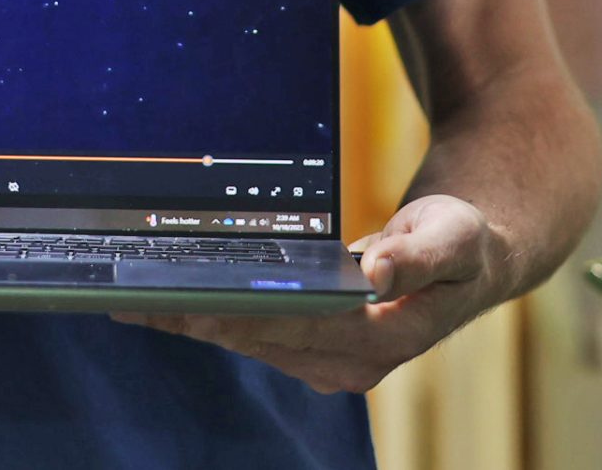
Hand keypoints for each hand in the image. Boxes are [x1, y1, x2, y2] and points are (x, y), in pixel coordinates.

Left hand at [112, 194, 503, 394]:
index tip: (187, 298)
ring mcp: (324, 359)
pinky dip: (210, 312)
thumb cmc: (463, 242)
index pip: (292, 328)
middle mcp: (345, 363)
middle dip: (194, 316)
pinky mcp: (308, 345)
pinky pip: (250, 329)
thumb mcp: (453, 238)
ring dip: (191, 318)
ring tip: (132, 295)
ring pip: (246, 338)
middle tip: (131, 294)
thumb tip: (374, 270)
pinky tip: (167, 298)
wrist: (469, 258)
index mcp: (379, 342)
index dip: (236, 312)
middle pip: (256, 337)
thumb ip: (415, 255)